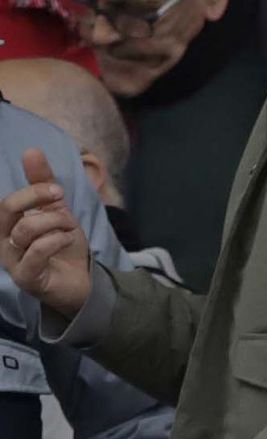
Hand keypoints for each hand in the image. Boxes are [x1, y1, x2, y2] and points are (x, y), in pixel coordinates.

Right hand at [0, 148, 91, 316]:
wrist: (82, 283)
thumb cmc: (63, 248)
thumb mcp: (56, 211)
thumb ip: (43, 184)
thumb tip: (31, 150)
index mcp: (7, 225)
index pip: (9, 200)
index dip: (33, 190)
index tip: (58, 190)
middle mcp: (4, 241)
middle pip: (8, 208)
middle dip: (37, 199)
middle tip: (61, 201)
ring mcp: (12, 261)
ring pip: (26, 230)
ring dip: (54, 223)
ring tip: (69, 229)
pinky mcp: (26, 278)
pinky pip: (36, 252)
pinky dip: (56, 241)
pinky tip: (68, 240)